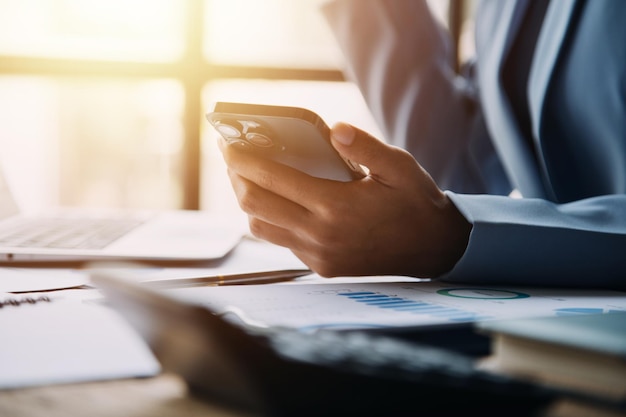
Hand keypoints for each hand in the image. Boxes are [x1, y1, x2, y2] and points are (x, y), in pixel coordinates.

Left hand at [218, 122, 470, 277]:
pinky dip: (270, 220)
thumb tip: (333, 130)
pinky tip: (278, 202)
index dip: (244, 160)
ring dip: (249, 202)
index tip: (227, 144)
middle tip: (232, 157)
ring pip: (262, 228)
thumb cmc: (416, 203)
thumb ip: (364, 147)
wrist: (434, 250)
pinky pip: (282, 242)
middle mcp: (321, 235)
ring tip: (249, 179)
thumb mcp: (399, 167)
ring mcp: (319, 255)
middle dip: (236, 178)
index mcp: (336, 207)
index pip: (274, 180)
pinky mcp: (321, 267)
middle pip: (256, 206)